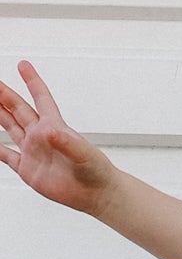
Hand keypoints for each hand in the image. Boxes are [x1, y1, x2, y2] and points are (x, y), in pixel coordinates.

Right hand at [0, 61, 116, 213]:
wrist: (96, 194)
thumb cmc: (96, 171)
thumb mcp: (83, 154)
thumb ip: (66, 142)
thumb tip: (49, 131)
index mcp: (55, 127)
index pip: (41, 98)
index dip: (32, 81)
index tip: (23, 65)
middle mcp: (41, 136)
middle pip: (18, 109)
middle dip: (5, 95)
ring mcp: (33, 152)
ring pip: (10, 127)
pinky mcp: (28, 170)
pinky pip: (7, 156)